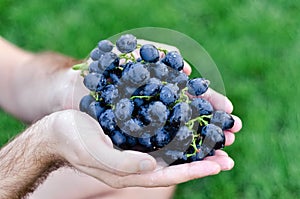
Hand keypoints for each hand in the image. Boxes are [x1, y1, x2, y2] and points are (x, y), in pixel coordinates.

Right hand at [43, 89, 240, 187]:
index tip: (220, 164)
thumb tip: (152, 167)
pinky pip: (159, 128)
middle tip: (228, 151)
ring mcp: (137, 145)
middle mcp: (139, 159)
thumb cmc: (73, 142)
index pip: (171, 173)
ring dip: (194, 139)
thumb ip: (123, 164)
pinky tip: (187, 115)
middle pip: (177, 160)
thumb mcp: (96, 154)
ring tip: (216, 133)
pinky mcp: (132, 130)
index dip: (196, 170)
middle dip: (202, 156)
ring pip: (172, 144)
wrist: (56, 129)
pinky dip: (176, 123)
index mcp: (132, 172)